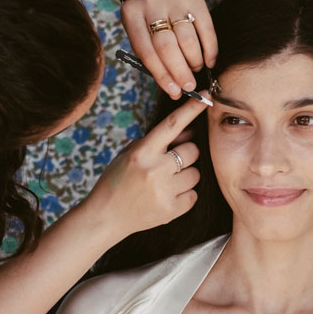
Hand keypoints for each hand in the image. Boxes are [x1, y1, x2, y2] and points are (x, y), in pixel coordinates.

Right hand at [81, 98, 206, 237]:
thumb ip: (158, 142)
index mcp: (142, 152)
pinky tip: (167, 196)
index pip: (172, 125)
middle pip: (192, 151)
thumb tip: (190, 132)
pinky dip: (184, 195)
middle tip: (170, 164)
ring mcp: (163, 191)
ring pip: (196, 174)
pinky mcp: (171, 210)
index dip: (191, 109)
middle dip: (186, 155)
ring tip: (167, 182)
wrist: (106, 216)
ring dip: (186, 176)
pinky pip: (193, 195)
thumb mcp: (131, 154)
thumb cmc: (118, 181)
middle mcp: (154, 170)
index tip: (206, 97)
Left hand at [120, 0, 215, 98]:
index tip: (173, 91)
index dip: (161, 75)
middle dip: (179, 71)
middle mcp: (153, 4)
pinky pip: (206, 28)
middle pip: (168, 46)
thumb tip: (171, 84)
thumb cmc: (144, 11)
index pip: (146, 51)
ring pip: (187, 38)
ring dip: (194, 61)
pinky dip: (210, 48)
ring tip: (195, 70)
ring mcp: (175, 0)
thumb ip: (148, 53)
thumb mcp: (135, 27)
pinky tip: (209, 61)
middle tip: (187, 86)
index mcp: (132, 13)